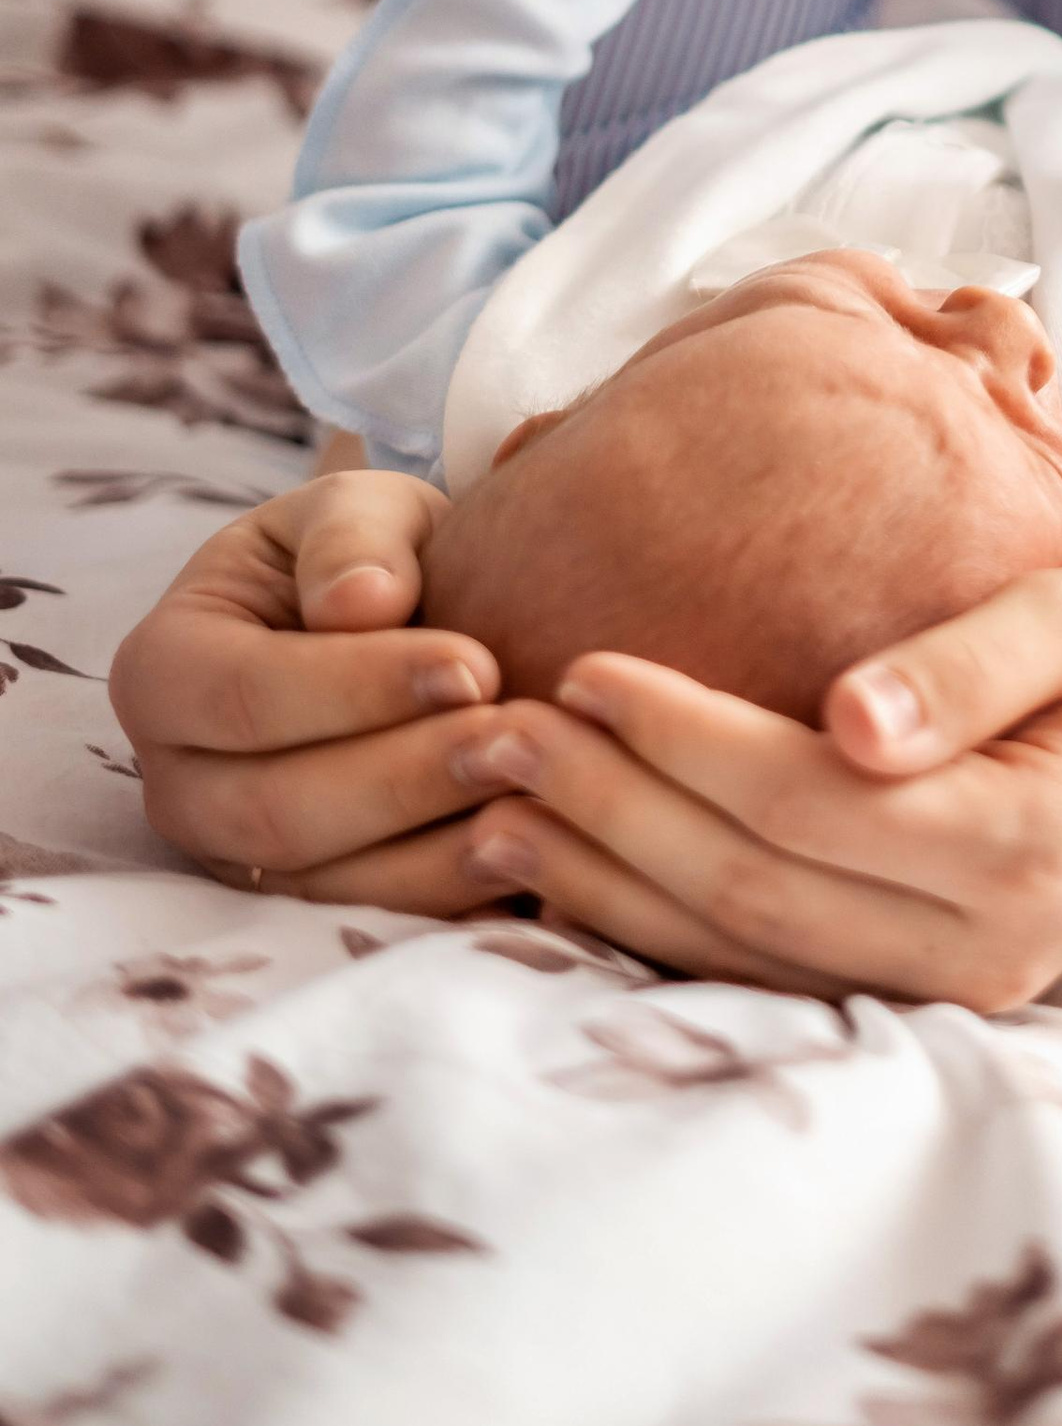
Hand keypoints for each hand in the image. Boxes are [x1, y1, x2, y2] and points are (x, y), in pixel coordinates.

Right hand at [106, 473, 532, 909]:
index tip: (474, 665)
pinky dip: (452, 892)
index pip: (245, 694)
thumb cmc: (363, 552)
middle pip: (275, 807)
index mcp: (163, 669)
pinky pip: (373, 915)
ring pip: (322, 879)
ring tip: (534, 798)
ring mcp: (232, 854)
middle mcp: (177, 778)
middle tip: (515, 739)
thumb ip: (353, 538)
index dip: (358, 688)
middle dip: (404, 778)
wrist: (390, 613)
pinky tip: (530, 854)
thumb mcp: (354, 511)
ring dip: (435, 850)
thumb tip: (360, 602)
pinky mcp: (301, 898)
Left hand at [437, 571, 1061, 1010]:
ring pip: (735, 952)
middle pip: (749, 888)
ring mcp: (947, 996)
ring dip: (603, 881)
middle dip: (610, 809)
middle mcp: (980, 950)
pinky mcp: (914, 1003)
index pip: (804, 800)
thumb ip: (974, 664)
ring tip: (490, 805)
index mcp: (1022, 848)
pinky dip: (649, 926)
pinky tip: (567, 869)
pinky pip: (757, 974)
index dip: (680, 740)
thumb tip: (848, 719)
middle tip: (493, 731)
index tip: (580, 667)